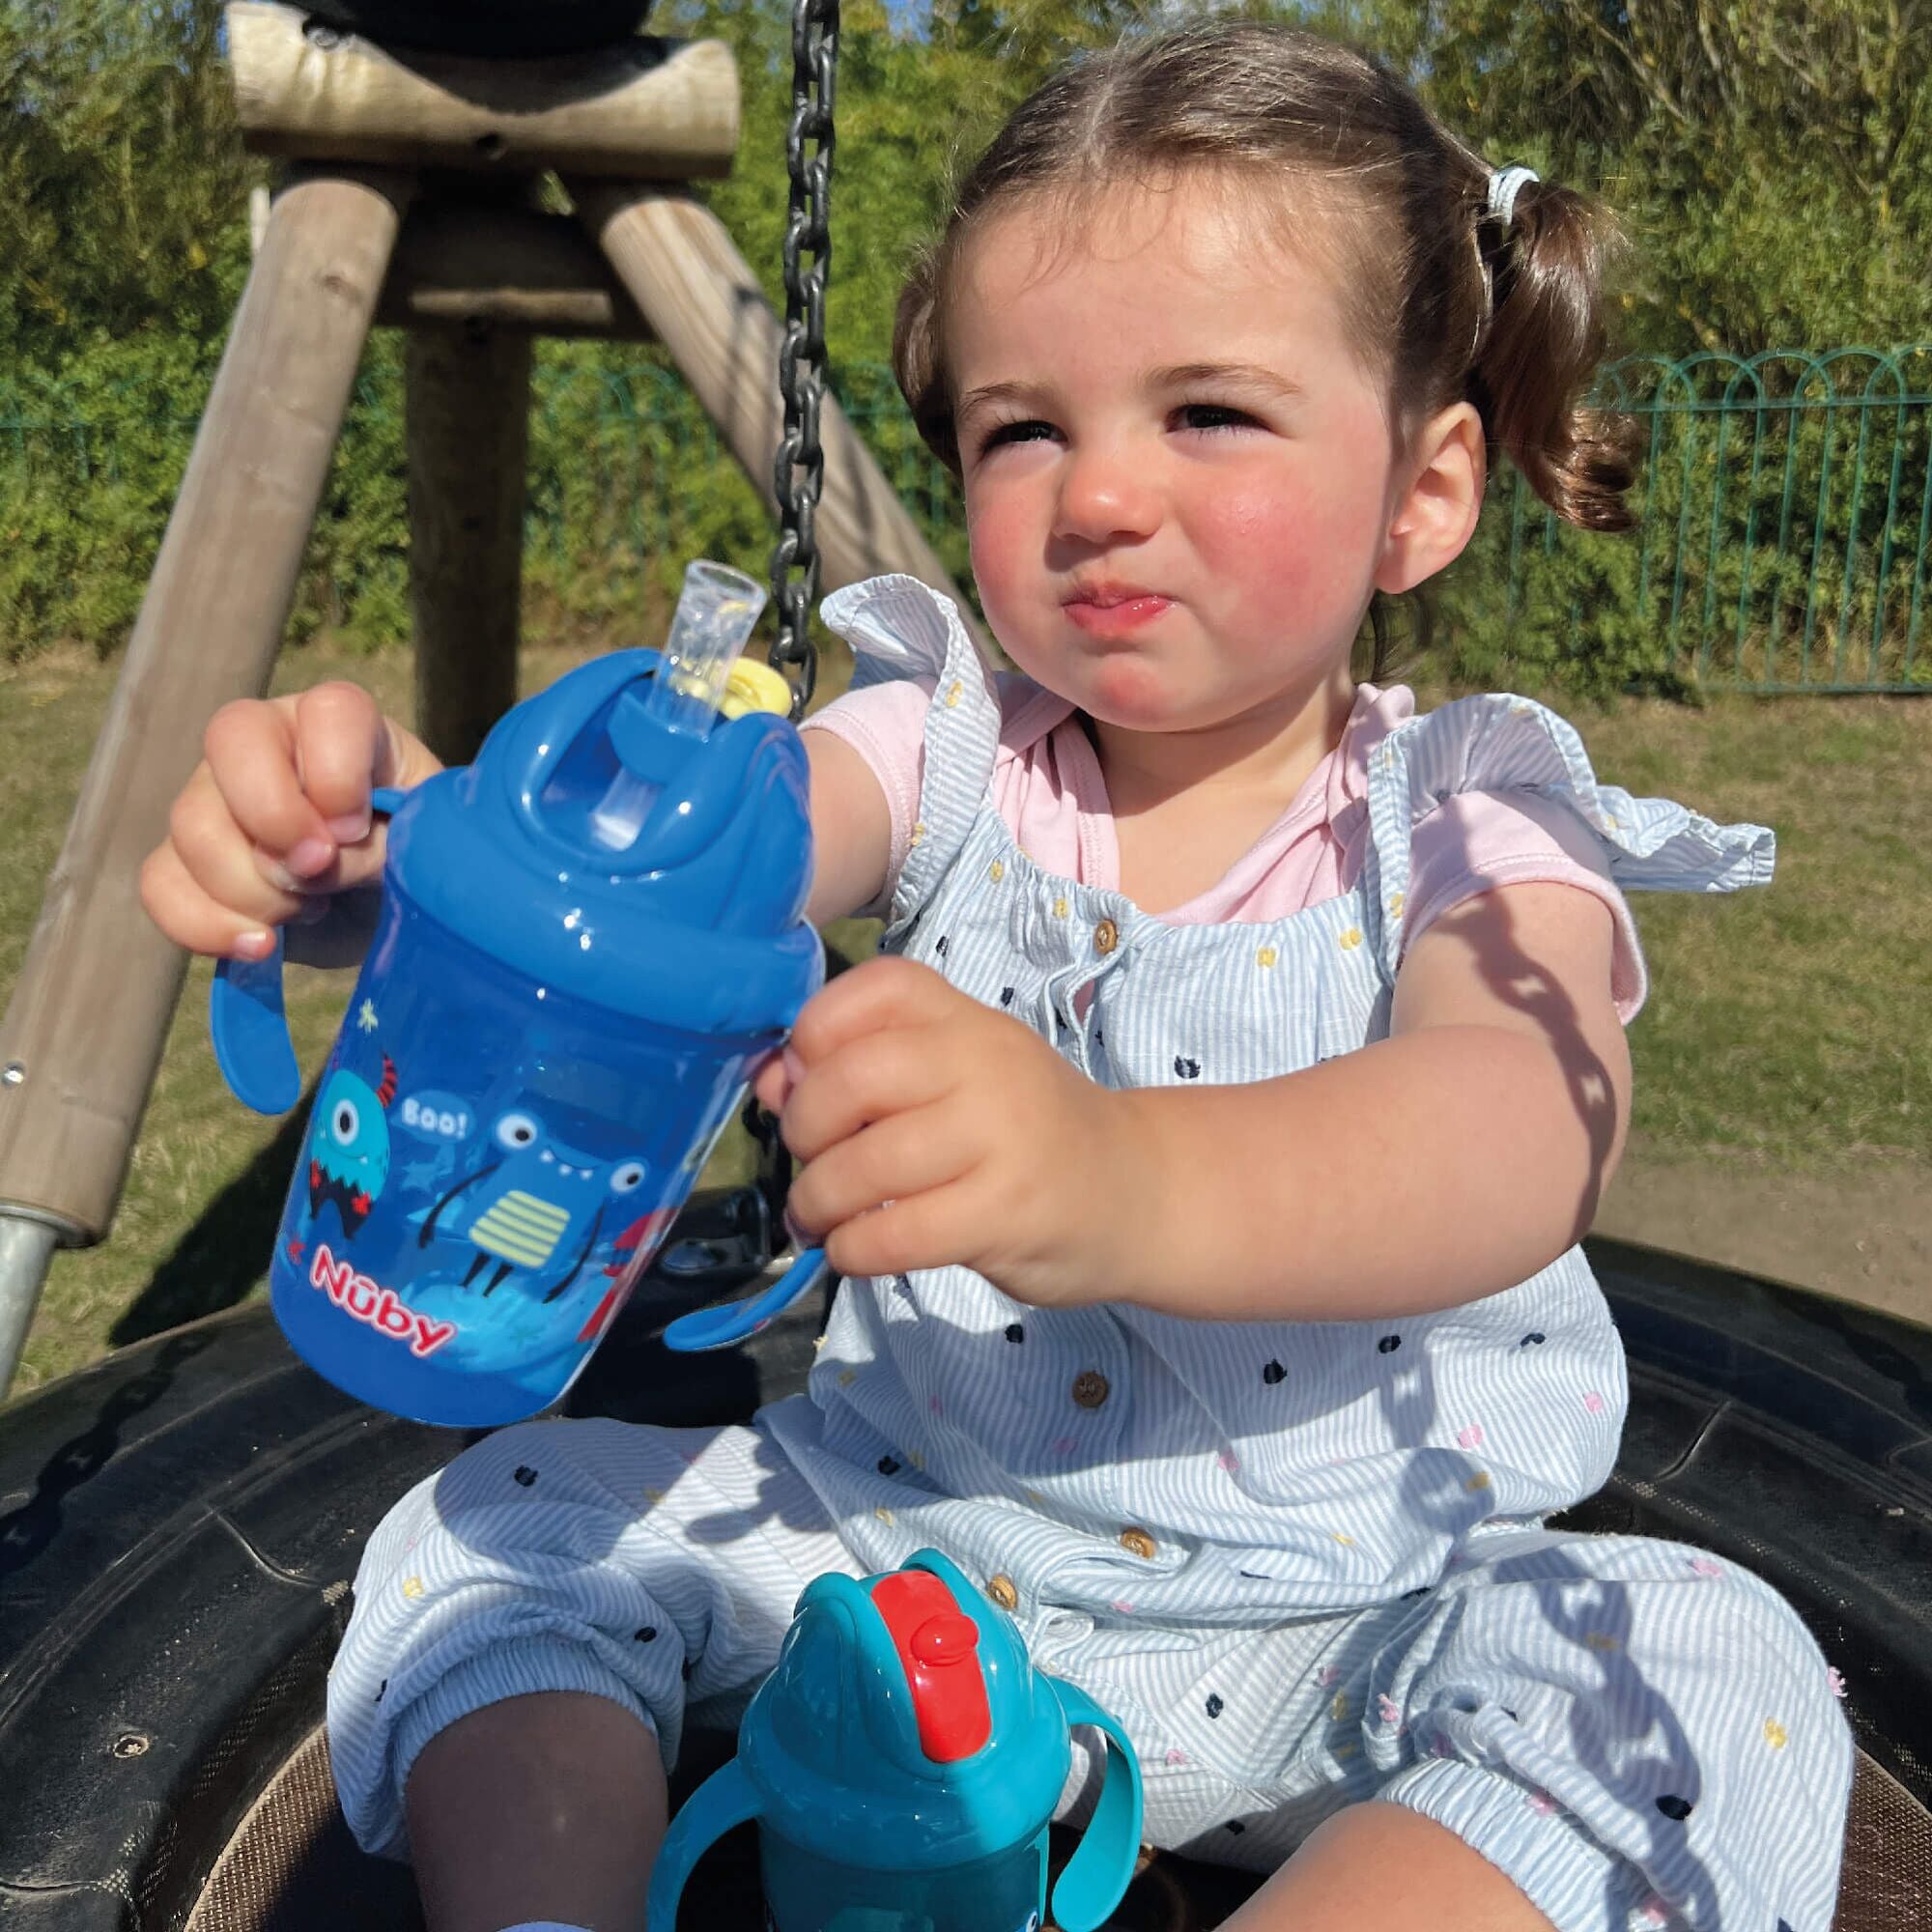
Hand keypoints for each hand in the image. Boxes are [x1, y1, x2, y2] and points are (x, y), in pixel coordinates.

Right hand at [140, 683, 440, 965]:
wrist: (380, 915)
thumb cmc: (411, 863)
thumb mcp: (418, 851)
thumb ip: (382, 845)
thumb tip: (315, 862)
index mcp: (345, 725)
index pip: (329, 711)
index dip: (338, 775)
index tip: (357, 832)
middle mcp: (272, 742)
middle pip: (231, 739)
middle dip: (273, 818)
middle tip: (316, 871)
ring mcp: (217, 795)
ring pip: (193, 822)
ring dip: (253, 887)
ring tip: (310, 910)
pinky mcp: (187, 859)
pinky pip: (161, 883)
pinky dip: (205, 925)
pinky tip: (259, 946)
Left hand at [751, 956, 1150, 1306]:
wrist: (1134, 1191)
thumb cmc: (1023, 1130)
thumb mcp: (954, 1077)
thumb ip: (865, 1067)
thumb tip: (769, 1079)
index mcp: (965, 1018)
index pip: (877, 987)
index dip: (816, 1031)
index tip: (806, 1079)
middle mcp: (984, 1063)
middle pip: (852, 1078)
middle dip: (803, 1130)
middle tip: (807, 1162)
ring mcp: (1000, 1137)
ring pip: (865, 1164)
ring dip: (816, 1202)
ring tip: (817, 1218)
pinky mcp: (1006, 1213)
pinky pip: (896, 1232)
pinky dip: (852, 1249)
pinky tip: (853, 1250)